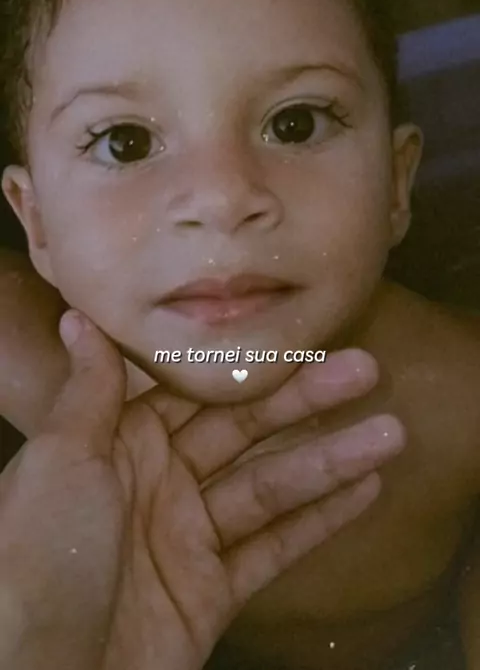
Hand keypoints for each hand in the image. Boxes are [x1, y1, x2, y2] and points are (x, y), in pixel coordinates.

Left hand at [0, 310, 404, 669]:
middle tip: (363, 369)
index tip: (298, 337)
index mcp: (120, 442)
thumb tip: (78, 317)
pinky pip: (274, 550)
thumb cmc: (37, 560)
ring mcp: (188, 538)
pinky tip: (365, 490)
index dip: (250, 365)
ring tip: (389, 433)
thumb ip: (88, 392)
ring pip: (270, 489)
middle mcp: (159, 482)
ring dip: (330, 461)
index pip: (197, 390)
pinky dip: (321, 522)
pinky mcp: (211, 593)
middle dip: (305, 402)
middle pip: (244, 432)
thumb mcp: (60, 462)